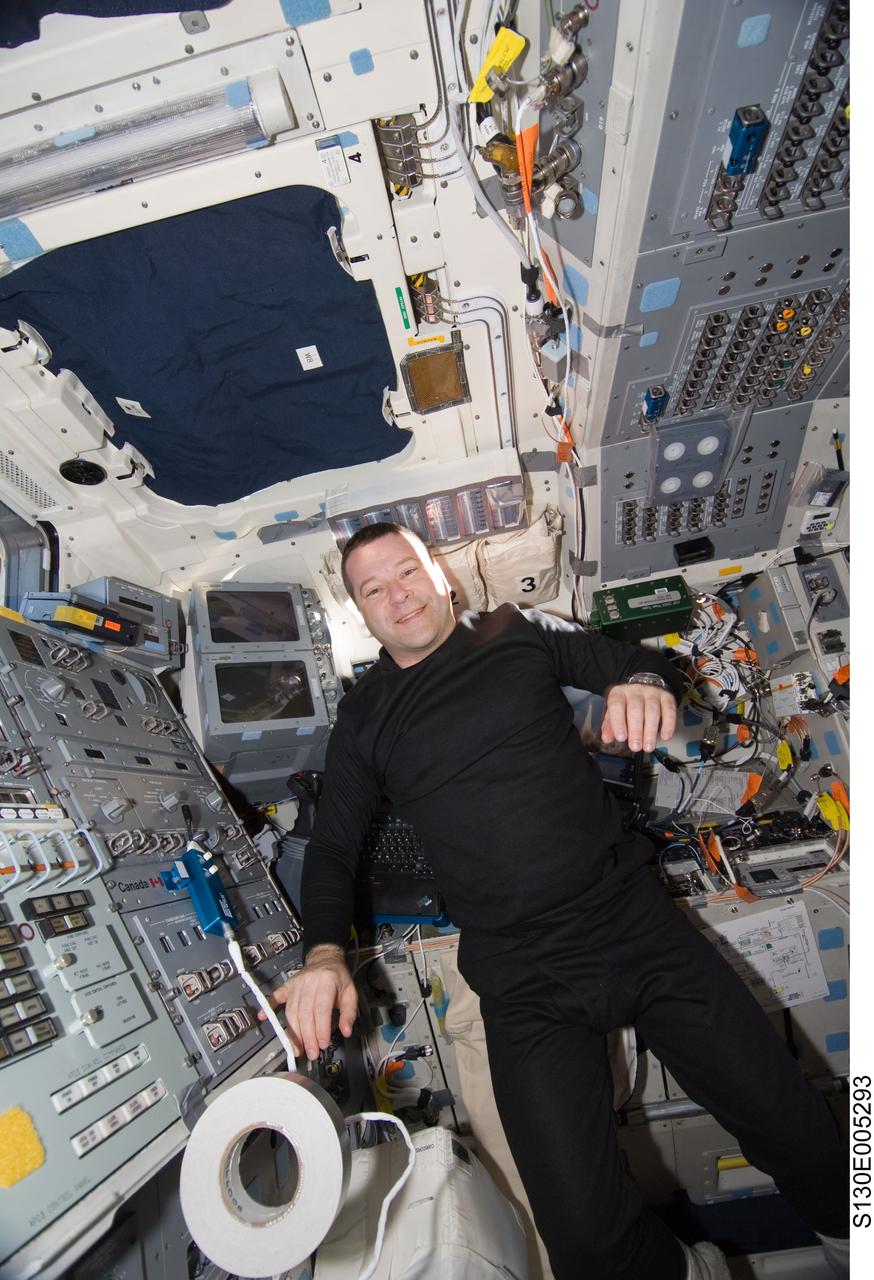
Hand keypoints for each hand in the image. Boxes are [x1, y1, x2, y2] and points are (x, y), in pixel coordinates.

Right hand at [260, 944, 357, 1061]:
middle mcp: (309, 982)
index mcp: (327, 981)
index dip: (321, 1028)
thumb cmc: (337, 977)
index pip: (322, 1008)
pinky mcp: (287, 986)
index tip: (323, 1044)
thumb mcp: (350, 992)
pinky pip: (275, 996)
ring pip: (291, 1011)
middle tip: (311, 1053)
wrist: (324, 959)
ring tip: (297, 1048)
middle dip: (307, 1037)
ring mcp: (296, 984)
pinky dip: (268, 1007)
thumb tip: (347, 1031)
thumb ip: (349, 1012)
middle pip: (304, 1013)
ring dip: (293, 1033)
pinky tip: (263, 1017)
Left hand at [600, 682, 676, 752]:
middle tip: (635, 746)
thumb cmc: (628, 702)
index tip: (621, 738)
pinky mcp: (666, 697)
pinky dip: (668, 724)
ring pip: (652, 711)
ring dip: (650, 731)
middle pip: (635, 710)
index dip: (618, 722)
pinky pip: (669, 710)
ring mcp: (652, 693)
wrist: (646, 683)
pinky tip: (665, 736)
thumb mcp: (615, 711)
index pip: (616, 705)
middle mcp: (635, 691)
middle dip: (635, 730)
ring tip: (648, 746)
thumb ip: (610, 725)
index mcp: (619, 693)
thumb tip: (606, 738)